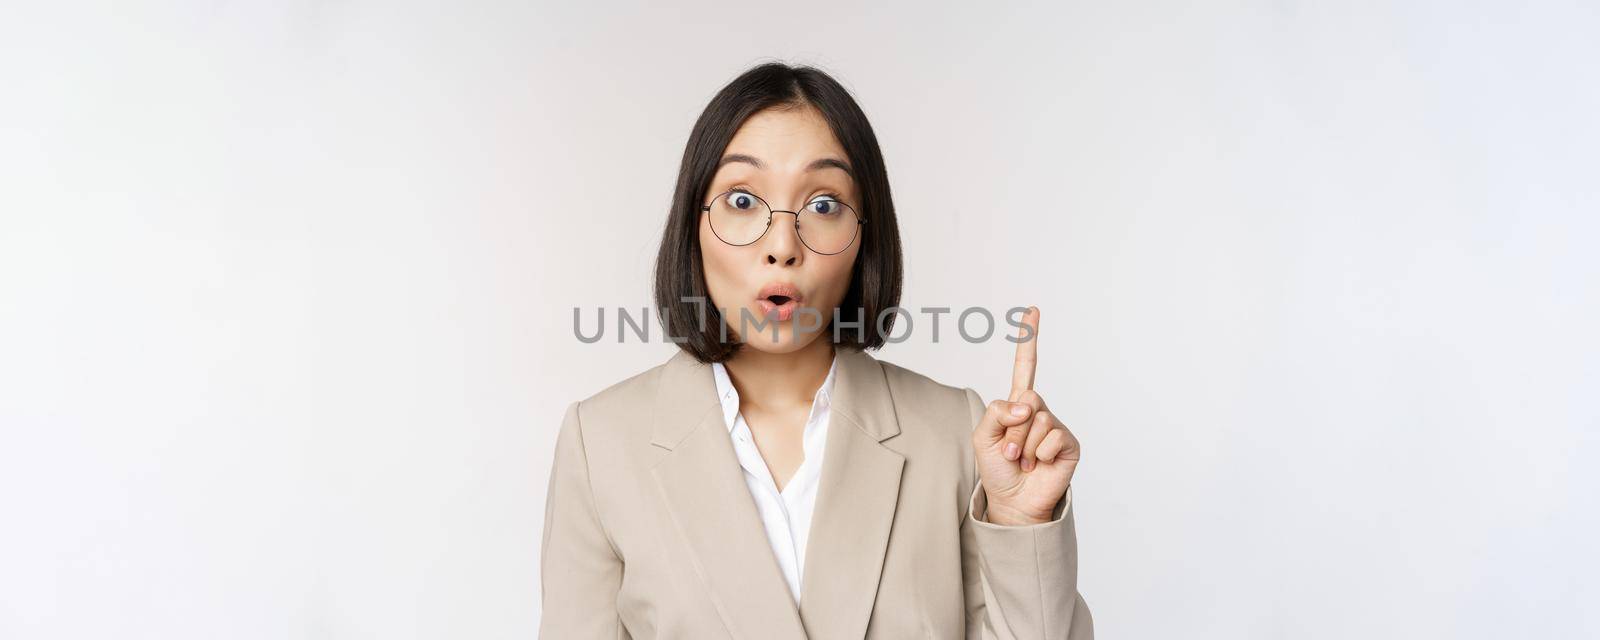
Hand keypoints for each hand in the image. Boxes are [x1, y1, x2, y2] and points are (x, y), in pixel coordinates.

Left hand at [972, 307, 1080, 525]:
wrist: (1012, 502)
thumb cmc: (997, 469)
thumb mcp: (983, 436)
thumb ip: (997, 412)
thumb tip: (1028, 404)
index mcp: (1017, 404)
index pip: (1025, 367)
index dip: (1029, 339)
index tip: (1032, 310)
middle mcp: (1039, 410)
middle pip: (1027, 398)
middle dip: (1012, 428)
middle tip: (1009, 452)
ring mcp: (1055, 426)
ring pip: (1038, 419)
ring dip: (1023, 446)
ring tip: (1023, 462)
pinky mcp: (1069, 443)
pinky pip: (1052, 437)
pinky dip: (1039, 455)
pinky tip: (1039, 466)